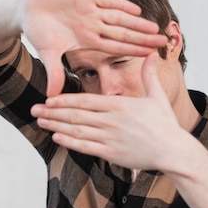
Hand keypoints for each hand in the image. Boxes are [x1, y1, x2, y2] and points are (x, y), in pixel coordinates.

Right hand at [22, 0, 167, 96]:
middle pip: (123, 33)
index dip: (133, 51)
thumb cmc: (37, 30)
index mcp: (88, 40)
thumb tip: (51, 96)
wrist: (25, 8)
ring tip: (155, 28)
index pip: (116, 47)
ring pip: (120, 17)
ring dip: (137, 23)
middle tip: (164, 42)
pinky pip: (107, 0)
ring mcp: (91, 10)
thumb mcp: (47, 53)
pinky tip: (136, 11)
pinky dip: (121, 5)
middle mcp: (93, 25)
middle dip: (143, 38)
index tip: (152, 56)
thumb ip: (55, 72)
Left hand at [29, 52, 184, 169]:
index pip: (84, 100)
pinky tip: (57, 137)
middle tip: (34, 108)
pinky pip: (85, 147)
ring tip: (40, 121)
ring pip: (76, 131)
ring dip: (56, 126)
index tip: (49, 98)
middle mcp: (111, 121)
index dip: (64, 99)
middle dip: (52, 112)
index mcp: (119, 105)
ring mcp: (110, 138)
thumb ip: (149, 74)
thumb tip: (151, 53)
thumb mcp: (157, 95)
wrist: (172, 150)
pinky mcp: (111, 154)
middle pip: (75, 115)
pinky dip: (69, 142)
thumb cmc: (164, 123)